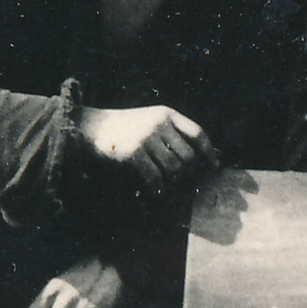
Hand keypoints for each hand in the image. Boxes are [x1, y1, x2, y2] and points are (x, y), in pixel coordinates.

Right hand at [78, 104, 219, 196]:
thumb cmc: (124, 127)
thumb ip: (170, 132)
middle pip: (188, 155)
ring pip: (174, 168)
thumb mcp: (150, 119)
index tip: (215, 167)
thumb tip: (197, 157)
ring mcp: (146, 138)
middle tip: (185, 185)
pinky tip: (158, 194)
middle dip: (189, 174)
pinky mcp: (133, 154)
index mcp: (166, 113)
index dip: (208, 152)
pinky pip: (155, 177)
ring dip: (174, 184)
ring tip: (170, 190)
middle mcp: (159, 124)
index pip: (196, 133)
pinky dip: (159, 189)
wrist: (91, 126)